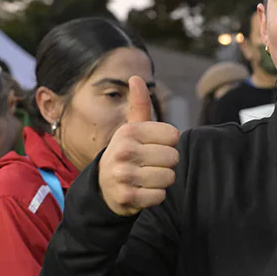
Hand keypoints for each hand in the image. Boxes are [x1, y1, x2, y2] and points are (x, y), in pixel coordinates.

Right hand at [98, 76, 180, 215]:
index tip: (153, 146)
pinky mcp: (127, 197)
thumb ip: (139, 105)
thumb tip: (136, 77)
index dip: (168, 143)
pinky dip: (155, 196)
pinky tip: (142, 190)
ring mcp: (124, 176)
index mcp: (128, 132)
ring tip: (146, 177)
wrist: (103, 187)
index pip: (173, 135)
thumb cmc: (126, 153)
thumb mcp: (131, 129)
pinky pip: (160, 196)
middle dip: (166, 163)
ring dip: (162, 180)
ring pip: (169, 177)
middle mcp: (124, 152)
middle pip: (173, 157)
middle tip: (149, 164)